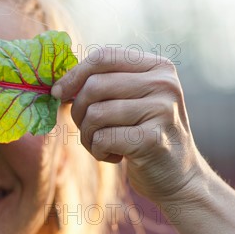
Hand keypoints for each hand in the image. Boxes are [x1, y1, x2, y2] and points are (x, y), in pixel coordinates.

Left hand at [51, 47, 203, 204]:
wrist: (177, 176)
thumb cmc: (142, 134)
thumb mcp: (129, 101)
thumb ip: (102, 86)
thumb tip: (59, 86)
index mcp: (158, 67)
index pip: (104, 57)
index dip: (73, 74)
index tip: (57, 93)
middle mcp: (164, 84)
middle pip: (95, 86)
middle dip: (78, 111)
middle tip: (88, 129)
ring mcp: (162, 111)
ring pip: (95, 114)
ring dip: (88, 135)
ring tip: (103, 144)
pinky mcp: (152, 139)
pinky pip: (102, 138)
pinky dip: (98, 151)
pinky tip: (115, 156)